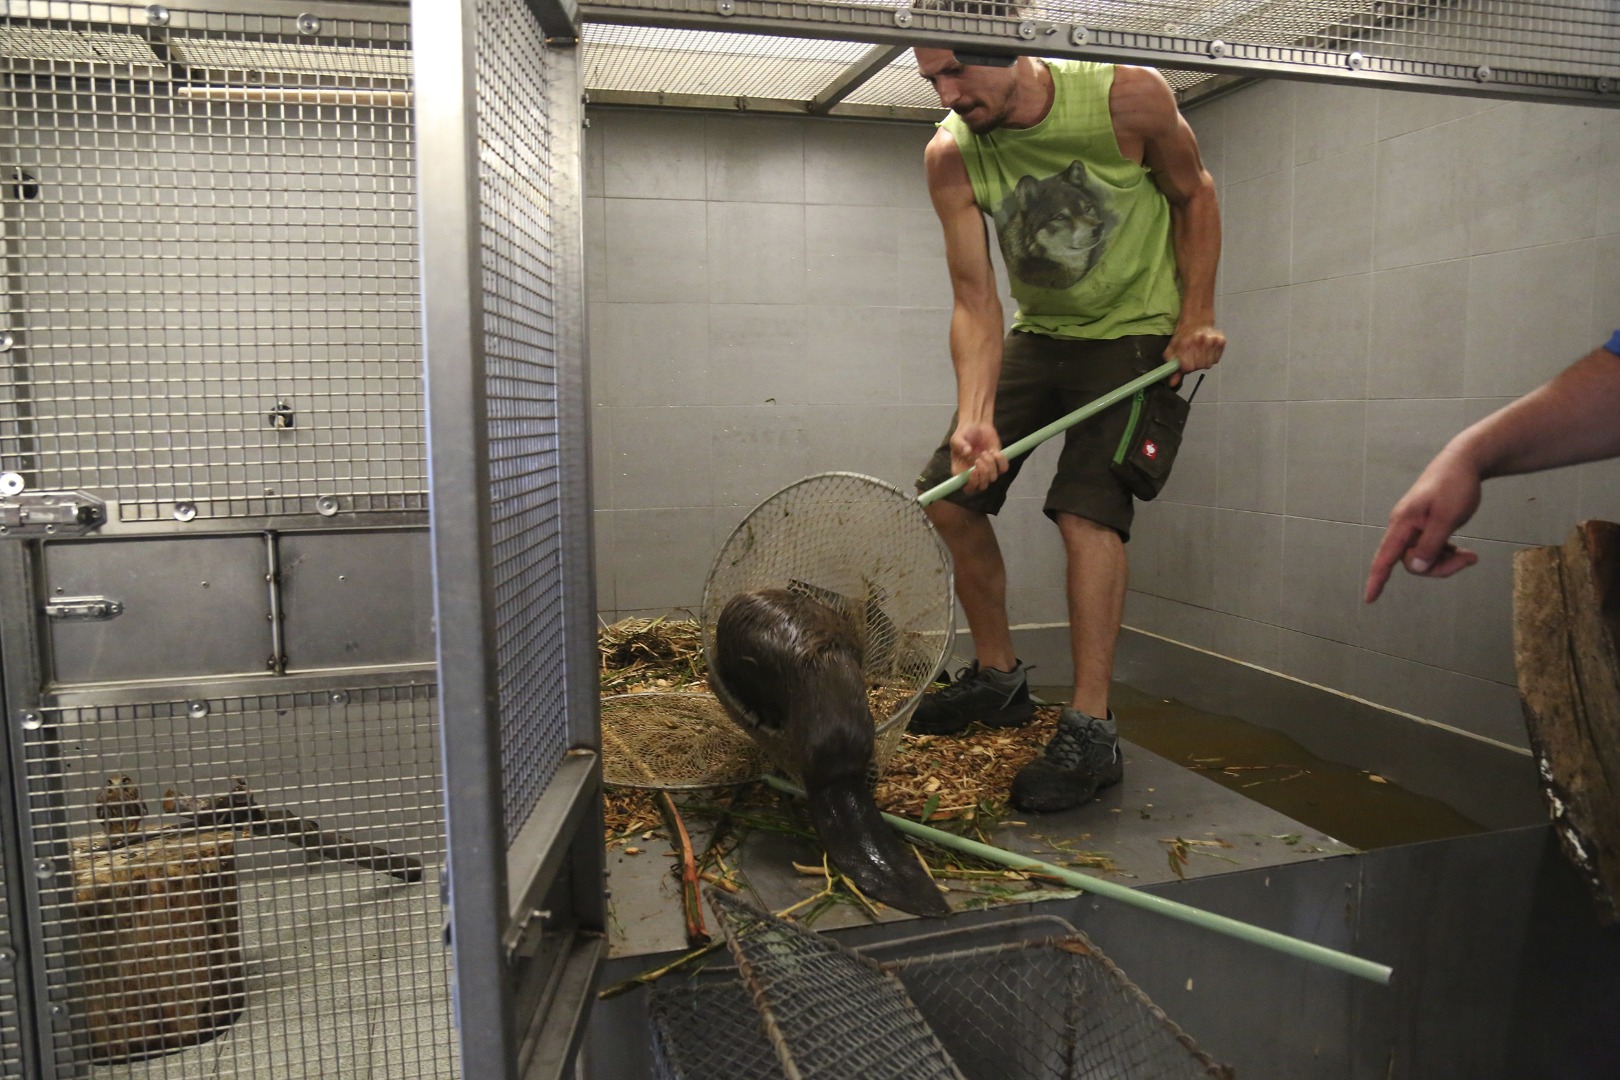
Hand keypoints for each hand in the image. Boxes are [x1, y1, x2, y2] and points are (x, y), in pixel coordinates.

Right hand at [949, 420, 1006, 494]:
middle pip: (982, 486)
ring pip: (993, 477)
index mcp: (962, 472)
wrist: (977, 425)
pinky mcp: (997, 463)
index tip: (974, 471)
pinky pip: (1003, 469)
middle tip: (980, 458)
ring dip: (990, 464)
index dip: (972, 483)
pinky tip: (994, 451)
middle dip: (983, 473)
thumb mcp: (957, 437)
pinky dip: (1001, 460)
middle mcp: (974, 474)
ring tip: (985, 452)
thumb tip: (967, 451)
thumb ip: (960, 445)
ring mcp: (987, 470)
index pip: (968, 488)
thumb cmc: (964, 433)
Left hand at [1164, 322, 1224, 386]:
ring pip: (1208, 365)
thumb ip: (1172, 368)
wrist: (1196, 320)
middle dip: (1195, 364)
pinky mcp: (1221, 340)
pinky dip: (1211, 358)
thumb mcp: (1172, 351)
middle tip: (1193, 356)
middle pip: (1199, 367)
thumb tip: (1172, 384)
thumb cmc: (1182, 337)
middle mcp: (1200, 341)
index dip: (1186, 367)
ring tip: (1200, 353)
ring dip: (1203, 362)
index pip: (1188, 367)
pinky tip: (1207, 350)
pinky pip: (1216, 360)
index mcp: (1185, 344)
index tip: (1186, 362)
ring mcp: (1212, 341)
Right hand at [1364, 447, 1483, 602]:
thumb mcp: (1447, 517)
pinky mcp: (1426, 526)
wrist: (1463, 462)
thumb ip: (1431, 545)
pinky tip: (1461, 549)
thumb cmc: (1455, 486)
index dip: (1377, 579)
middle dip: (1439, 567)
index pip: (1385, 557)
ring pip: (1423, 557)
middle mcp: (1404, 527)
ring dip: (1446, 561)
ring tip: (1469, 554)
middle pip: (1412, 562)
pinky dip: (1446, 553)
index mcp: (1403, 523)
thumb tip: (1416, 568)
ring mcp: (1415, 527)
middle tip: (1469, 558)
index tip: (1369, 599)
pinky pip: (1431, 549)